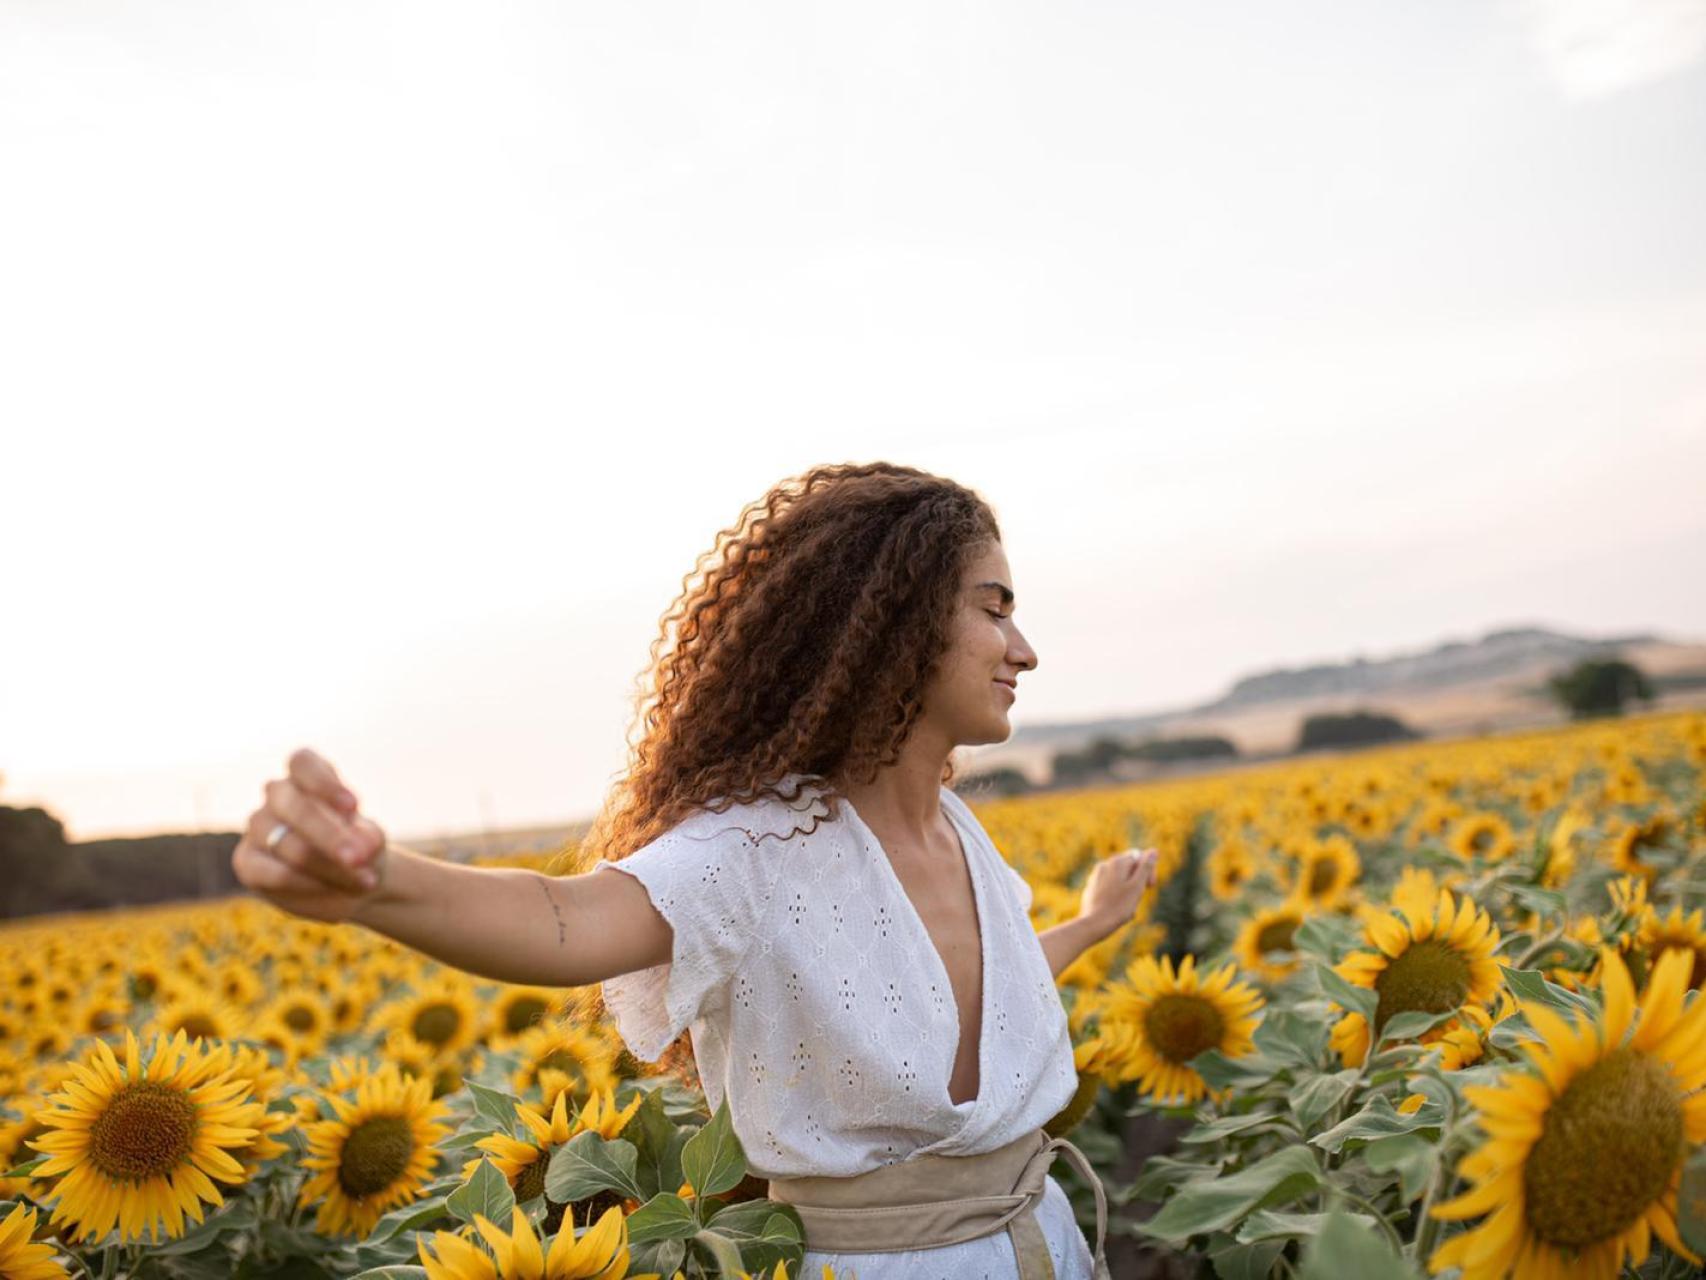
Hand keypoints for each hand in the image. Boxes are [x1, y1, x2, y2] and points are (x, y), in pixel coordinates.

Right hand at [231, 747, 389, 923]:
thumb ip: (366, 841)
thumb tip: (358, 850)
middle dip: (330, 836)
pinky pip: (273, 873)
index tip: (353, 807)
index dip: (324, 784)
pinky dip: (306, 884)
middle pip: (294, 806)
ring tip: (362, 882)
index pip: (302, 763)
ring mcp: (258, 826)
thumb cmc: (362, 848)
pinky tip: (331, 889)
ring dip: (328, 866)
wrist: (351, 880)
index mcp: (307, 775)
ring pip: (288, 844)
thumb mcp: (372, 841)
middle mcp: (278, 795)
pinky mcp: (247, 861)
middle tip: (359, 859)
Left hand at [1078, 846, 1159, 931]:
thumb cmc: (1119, 906)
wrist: (1095, 923)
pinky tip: (1116, 907)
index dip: (1148, 871)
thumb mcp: (1137, 886)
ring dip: (1127, 888)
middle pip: (1129, 866)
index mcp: (1117, 862)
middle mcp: (1105, 864)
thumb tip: (1154, 850)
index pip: (1140, 857)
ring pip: (1119, 878)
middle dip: (1137, 880)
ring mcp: (1096, 875)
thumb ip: (1146, 867)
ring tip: (1127, 905)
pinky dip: (1115, 893)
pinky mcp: (1092, 886)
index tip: (1150, 886)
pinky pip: (1109, 886)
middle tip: (1138, 898)